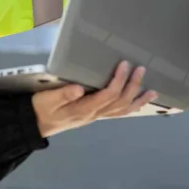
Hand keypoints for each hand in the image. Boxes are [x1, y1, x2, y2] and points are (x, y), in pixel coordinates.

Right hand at [31, 61, 156, 137]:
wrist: (35, 123)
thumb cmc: (41, 108)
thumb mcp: (47, 100)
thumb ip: (62, 94)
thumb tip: (79, 88)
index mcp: (83, 109)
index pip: (107, 95)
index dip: (118, 80)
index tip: (124, 65)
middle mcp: (93, 114)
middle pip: (119, 102)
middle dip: (132, 86)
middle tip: (141, 69)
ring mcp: (95, 117)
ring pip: (121, 110)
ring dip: (138, 100)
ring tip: (152, 91)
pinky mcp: (95, 115)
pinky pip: (117, 113)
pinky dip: (130, 107)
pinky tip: (138, 103)